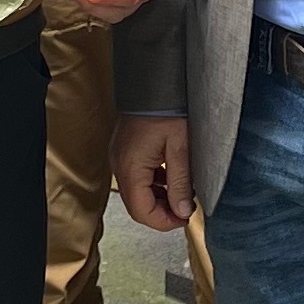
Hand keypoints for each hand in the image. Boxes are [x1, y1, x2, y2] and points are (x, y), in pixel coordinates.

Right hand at [113, 114, 194, 229]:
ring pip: (135, 193)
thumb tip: (183, 211)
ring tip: (181, 195)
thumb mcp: (181, 148)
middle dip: (161, 213)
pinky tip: (170, 179)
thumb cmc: (167, 109)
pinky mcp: (123, 152)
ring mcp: (118, 158)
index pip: (142, 211)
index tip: (184, 219)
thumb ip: (180, 183)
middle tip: (185, 210)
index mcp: (131, 168)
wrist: (152, 81)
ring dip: (157, 200)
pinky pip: (135, 178)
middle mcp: (119, 166)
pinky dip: (151, 185)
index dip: (163, 222)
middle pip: (136, 205)